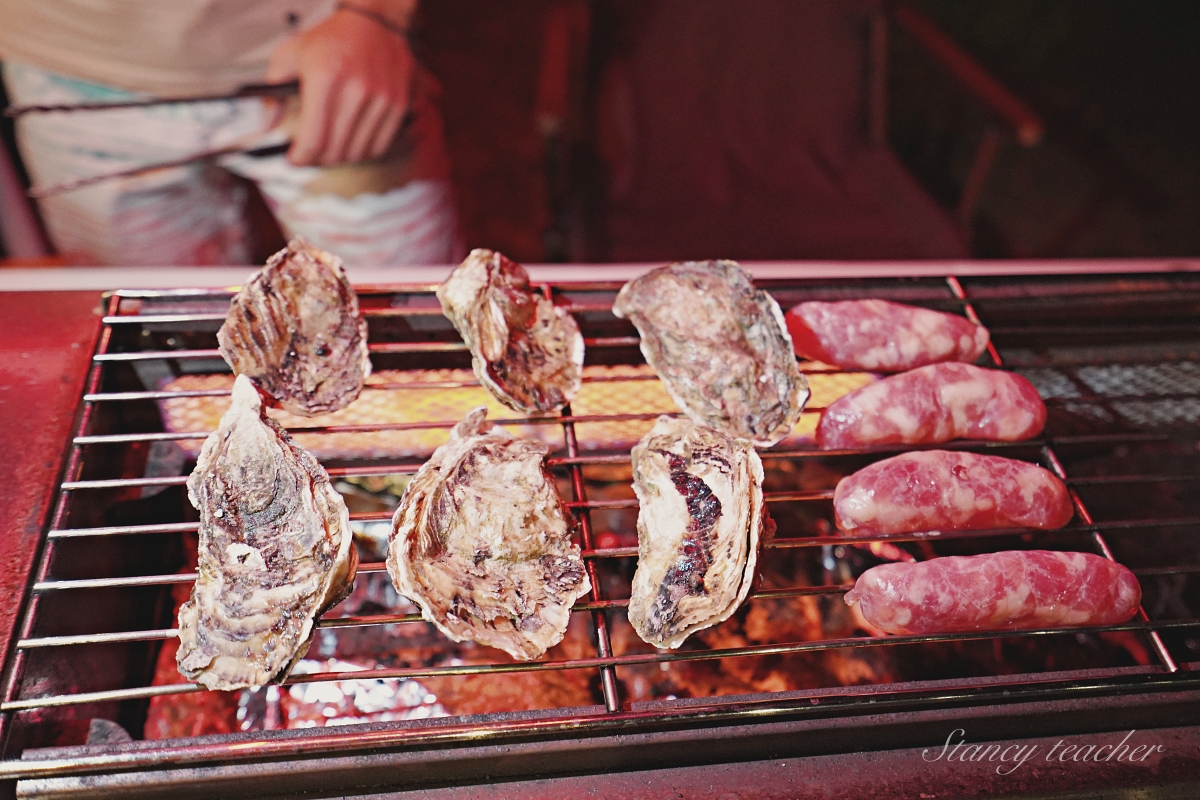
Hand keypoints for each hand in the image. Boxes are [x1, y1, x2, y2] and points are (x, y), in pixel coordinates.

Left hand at [267, 6, 415, 165]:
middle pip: (335, 150)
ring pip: (357, 152)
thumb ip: (272, 93)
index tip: (294, 159)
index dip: (300, 158)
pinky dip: (362, 151)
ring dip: (340, 157)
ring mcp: (381, 98)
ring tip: (330, 148)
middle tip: (310, 154)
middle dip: (317, 159)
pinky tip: (351, 142)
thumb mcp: (290, 55)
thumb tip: (267, 127)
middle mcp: (356, 89)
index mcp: (325, 77)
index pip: (313, 139)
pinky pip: (378, 146)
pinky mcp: (399, 104)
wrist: (375, 22)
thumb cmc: (330, 39)